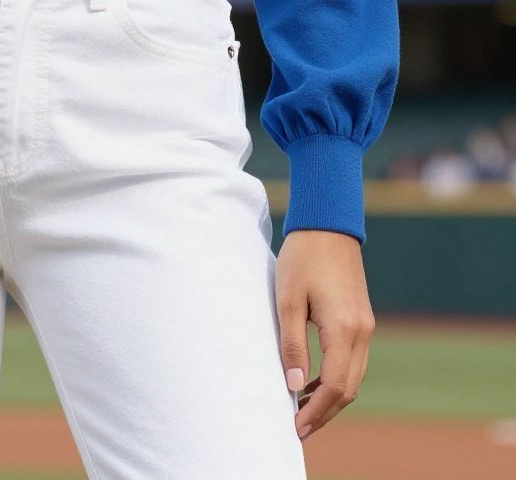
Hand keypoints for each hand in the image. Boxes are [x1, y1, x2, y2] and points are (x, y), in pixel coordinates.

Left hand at [275, 230, 374, 442]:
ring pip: (353, 377)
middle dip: (325, 412)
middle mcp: (362, 332)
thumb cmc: (303, 259)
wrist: (328, 226)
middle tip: (298, 429)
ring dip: (331, 398)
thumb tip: (294, 385)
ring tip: (302, 411)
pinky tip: (312, 382)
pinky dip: (336, 378)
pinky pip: (352, 360)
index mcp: (345, 329)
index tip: (296, 428)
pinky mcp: (360, 319)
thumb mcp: (288, 300)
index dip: (317, 412)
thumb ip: (292, 344)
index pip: (336, 387)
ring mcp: (365, 326)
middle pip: (349, 388)